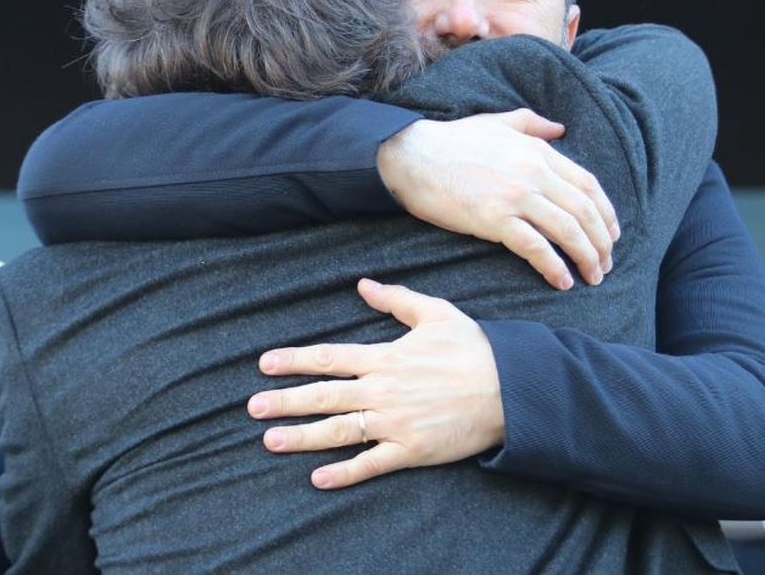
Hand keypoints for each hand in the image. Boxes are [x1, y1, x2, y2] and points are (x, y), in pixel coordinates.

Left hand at [247, 279, 504, 489]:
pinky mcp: (412, 450)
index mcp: (386, 357)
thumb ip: (396, 300)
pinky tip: (317, 478)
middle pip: (324, 396)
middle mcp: (384, 390)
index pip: (329, 358)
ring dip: (302, 437)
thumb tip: (363, 285)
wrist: (511, 388)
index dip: (295, 361)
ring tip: (271, 440)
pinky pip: (371, 463)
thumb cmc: (475, 349)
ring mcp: (396, 423)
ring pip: (339, 431)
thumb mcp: (436, 313)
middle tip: (254, 407)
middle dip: (286, 401)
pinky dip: (344, 473)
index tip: (265, 364)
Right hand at [376, 109, 617, 289]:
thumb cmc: (451, 141)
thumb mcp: (497, 123)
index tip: (613, 233)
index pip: (588, 184)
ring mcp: (516, 196)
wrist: (411, 156)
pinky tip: (562, 282)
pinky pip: (536, 248)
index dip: (606, 212)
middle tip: (607, 263)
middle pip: (584, 211)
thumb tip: (560, 128)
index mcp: (538, 151)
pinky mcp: (494, 219)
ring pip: (567, 231)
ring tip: (593, 277)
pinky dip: (554, 267)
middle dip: (602, 241)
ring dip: (586, 258)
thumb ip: (532, 124)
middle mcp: (533, 173)